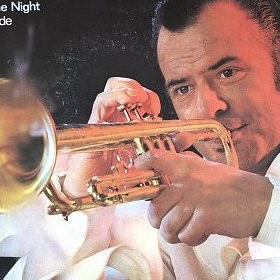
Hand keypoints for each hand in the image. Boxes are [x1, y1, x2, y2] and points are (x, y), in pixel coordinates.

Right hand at [61, 77, 161, 196]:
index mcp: (129, 123)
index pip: (139, 99)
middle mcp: (116, 118)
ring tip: (138, 96)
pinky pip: (102, 103)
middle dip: (139, 89)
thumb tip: (186, 138)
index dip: (150, 98)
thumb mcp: (148, 161)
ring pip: (112, 88)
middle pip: (125, 88)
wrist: (96, 192)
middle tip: (148, 103)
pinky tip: (126, 99)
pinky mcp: (93, 125)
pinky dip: (115, 96)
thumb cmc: (118, 178)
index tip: (157, 110)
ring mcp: (104, 119)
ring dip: (128, 87)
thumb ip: (168, 149)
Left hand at [134, 150, 272, 245]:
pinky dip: (194, 240)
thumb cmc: (233, 187)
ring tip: (191, 229)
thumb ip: (185, 169)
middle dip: (160, 223)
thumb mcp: (208, 169)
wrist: (260, 201)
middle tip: (173, 223)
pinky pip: (186, 237)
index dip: (143, 164)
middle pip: (154, 210)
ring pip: (167, 228)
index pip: (158, 158)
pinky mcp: (206, 218)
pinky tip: (205, 232)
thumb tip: (160, 167)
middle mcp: (188, 182)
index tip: (137, 167)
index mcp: (188, 167)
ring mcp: (196, 200)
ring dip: (178, 235)